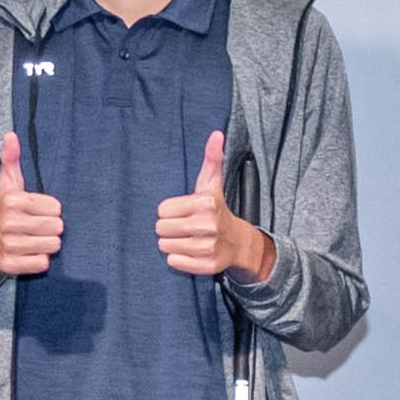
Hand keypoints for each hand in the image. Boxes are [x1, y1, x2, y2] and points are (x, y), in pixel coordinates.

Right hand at [0, 129, 65, 277]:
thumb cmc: (2, 212)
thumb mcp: (8, 185)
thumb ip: (12, 160)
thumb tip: (11, 135)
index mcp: (13, 200)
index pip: (57, 208)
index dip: (48, 211)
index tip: (33, 213)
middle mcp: (10, 223)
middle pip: (57, 228)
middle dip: (48, 229)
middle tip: (33, 228)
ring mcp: (10, 245)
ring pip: (52, 246)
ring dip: (44, 245)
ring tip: (29, 241)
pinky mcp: (10, 265)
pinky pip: (42, 264)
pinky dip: (37, 261)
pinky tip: (25, 254)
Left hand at [153, 131, 264, 282]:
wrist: (238, 242)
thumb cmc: (216, 209)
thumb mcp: (212, 183)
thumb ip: (211, 158)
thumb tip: (217, 133)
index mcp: (205, 202)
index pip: (162, 210)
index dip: (170, 211)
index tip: (184, 211)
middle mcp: (208, 225)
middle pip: (161, 228)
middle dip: (169, 228)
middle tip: (184, 226)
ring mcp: (208, 247)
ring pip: (165, 246)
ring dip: (173, 243)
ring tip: (188, 238)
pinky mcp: (207, 265)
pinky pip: (174, 262)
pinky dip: (178, 259)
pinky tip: (191, 252)